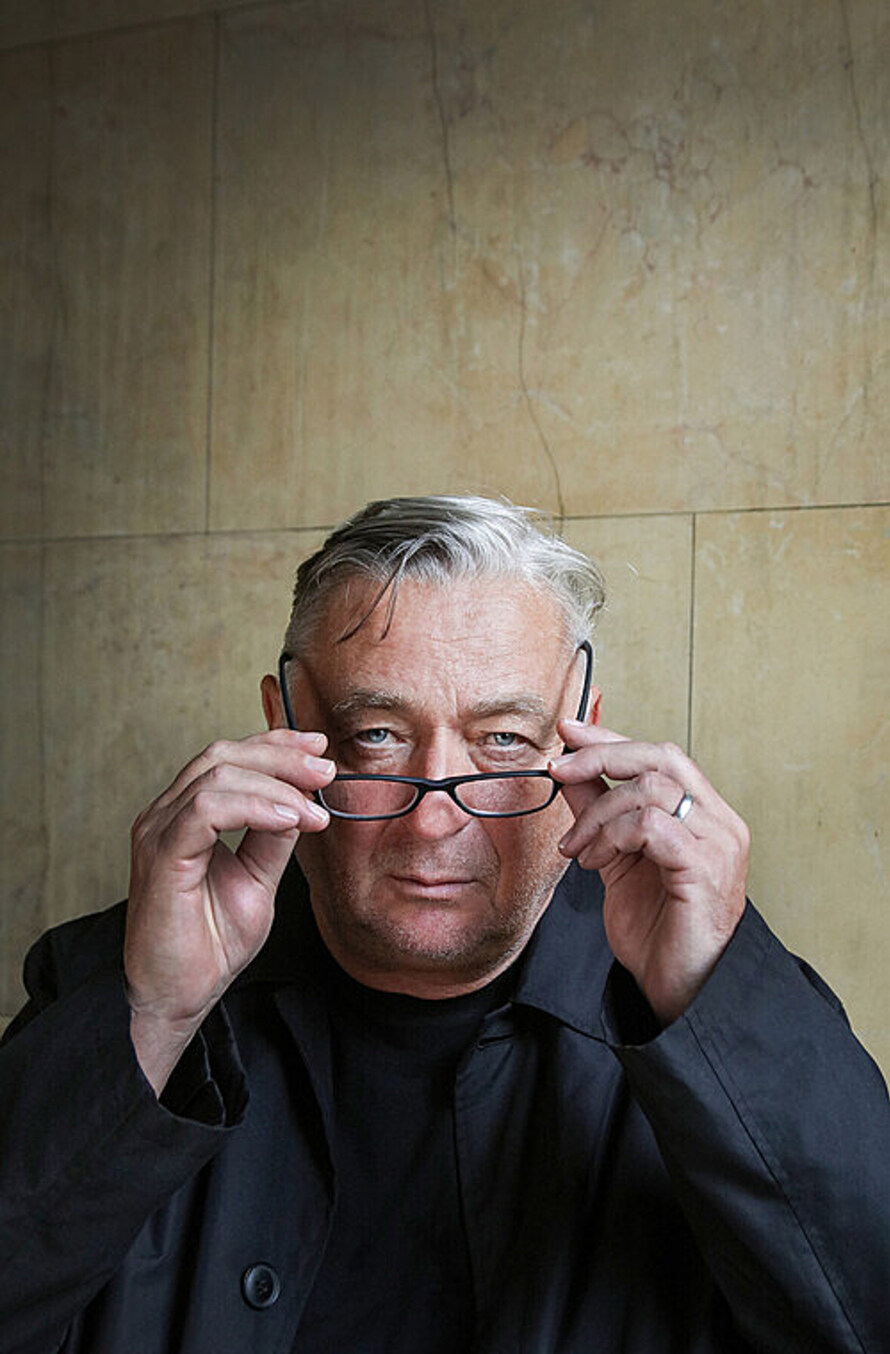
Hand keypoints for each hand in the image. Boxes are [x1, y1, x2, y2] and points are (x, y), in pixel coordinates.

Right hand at [124, 729, 334, 1090]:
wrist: (176, 998)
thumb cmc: (207, 946)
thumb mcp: (257, 881)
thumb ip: (273, 839)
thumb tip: (303, 803)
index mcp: (185, 817)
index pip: (228, 758)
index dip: (275, 747)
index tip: (320, 752)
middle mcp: (166, 815)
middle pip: (223, 755)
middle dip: (282, 757)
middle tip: (326, 772)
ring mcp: (158, 831)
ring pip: (217, 774)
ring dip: (277, 784)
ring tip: (314, 807)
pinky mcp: (160, 854)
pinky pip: (207, 809)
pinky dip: (254, 806)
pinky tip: (289, 820)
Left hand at [550, 722, 748, 1026]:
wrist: (679, 991)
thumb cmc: (658, 933)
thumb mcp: (617, 861)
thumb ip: (600, 814)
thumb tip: (570, 772)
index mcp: (705, 816)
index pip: (661, 755)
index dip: (613, 737)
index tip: (569, 731)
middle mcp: (720, 823)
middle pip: (661, 757)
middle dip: (602, 755)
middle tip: (560, 769)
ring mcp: (718, 845)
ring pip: (651, 789)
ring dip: (599, 813)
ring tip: (579, 849)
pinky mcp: (705, 870)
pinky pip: (651, 826)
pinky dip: (612, 836)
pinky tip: (595, 862)